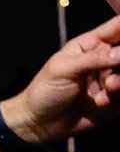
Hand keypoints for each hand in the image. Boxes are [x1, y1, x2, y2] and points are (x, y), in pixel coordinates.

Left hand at [1, 14, 119, 140]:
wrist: (40, 123)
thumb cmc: (44, 91)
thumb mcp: (63, 70)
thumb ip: (92, 59)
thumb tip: (119, 53)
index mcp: (89, 45)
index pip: (116, 28)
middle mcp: (104, 60)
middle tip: (112, 75)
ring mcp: (111, 80)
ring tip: (108, 88)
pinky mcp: (116, 100)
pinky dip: (117, 97)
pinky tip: (100, 102)